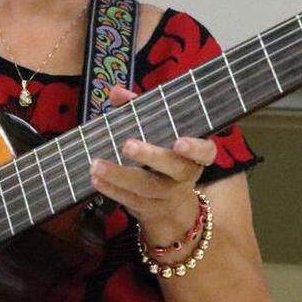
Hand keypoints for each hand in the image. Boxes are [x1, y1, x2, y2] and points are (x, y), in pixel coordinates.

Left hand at [89, 86, 215, 247]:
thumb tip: (118, 92)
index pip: (205, 151)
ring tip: (96, 164)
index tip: (179, 142)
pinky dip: (111, 189)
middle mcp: (184, 175)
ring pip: (145, 187)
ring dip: (119, 175)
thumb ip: (139, 110)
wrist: (171, 208)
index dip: (195, 148)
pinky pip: (129, 200)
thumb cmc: (163, 157)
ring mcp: (166, 195)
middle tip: (127, 145)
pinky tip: (95, 179)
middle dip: (150, 156)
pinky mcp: (148, 208)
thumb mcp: (159, 134)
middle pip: (172, 167)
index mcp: (193, 155)